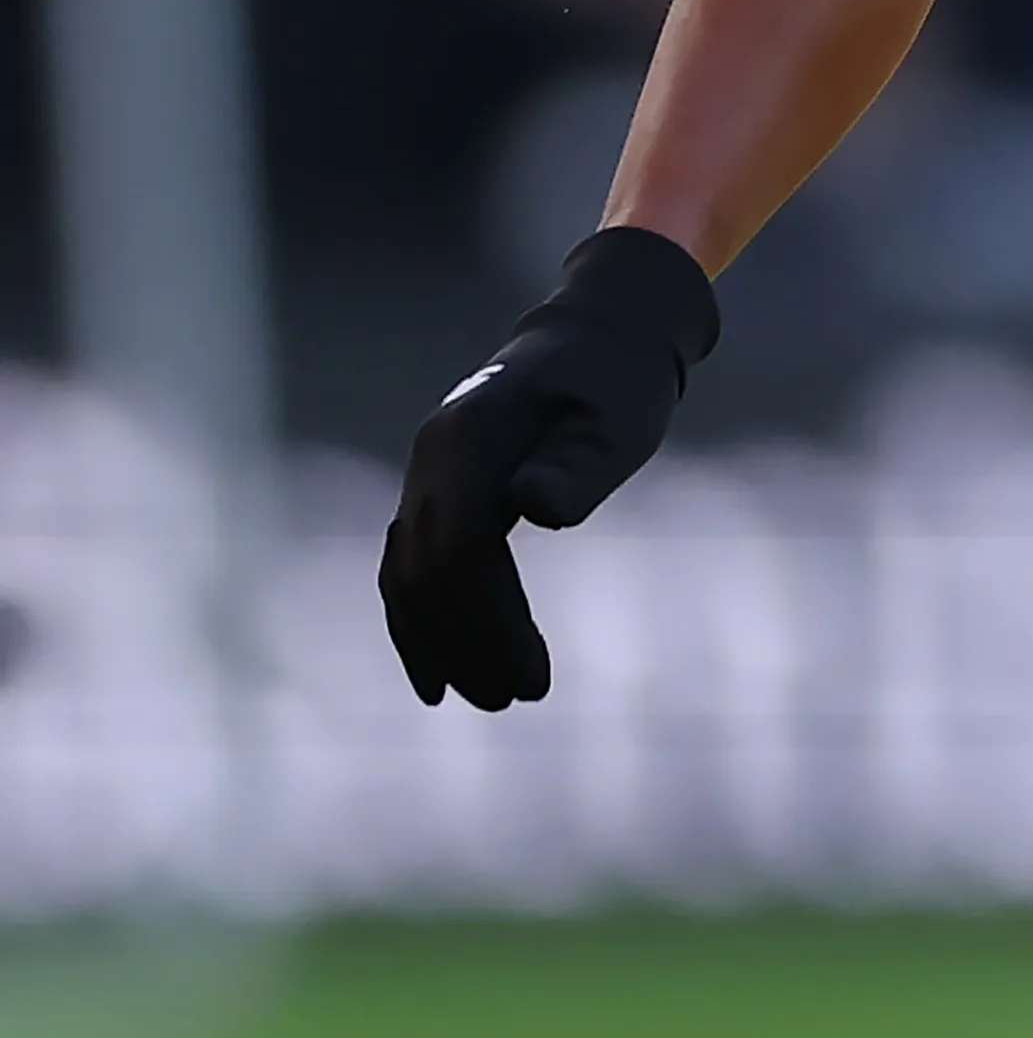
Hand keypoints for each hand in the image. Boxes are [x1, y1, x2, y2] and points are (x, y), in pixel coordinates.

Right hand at [379, 226, 718, 707]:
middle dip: (467, 643)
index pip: (463, 550)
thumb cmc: (618, 384)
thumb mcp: (618, 422)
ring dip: (439, 643)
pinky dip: (417, 621)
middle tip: (520, 700)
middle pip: (428, 571)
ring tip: (490, 700)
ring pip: (407, 575)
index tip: (535, 680)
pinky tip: (440, 678)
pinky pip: (410, 566)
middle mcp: (432, 458)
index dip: (491, 621)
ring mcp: (426, 475)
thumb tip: (532, 507)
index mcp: (470, 440)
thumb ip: (578, 465)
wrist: (596, 337)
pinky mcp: (436, 493)